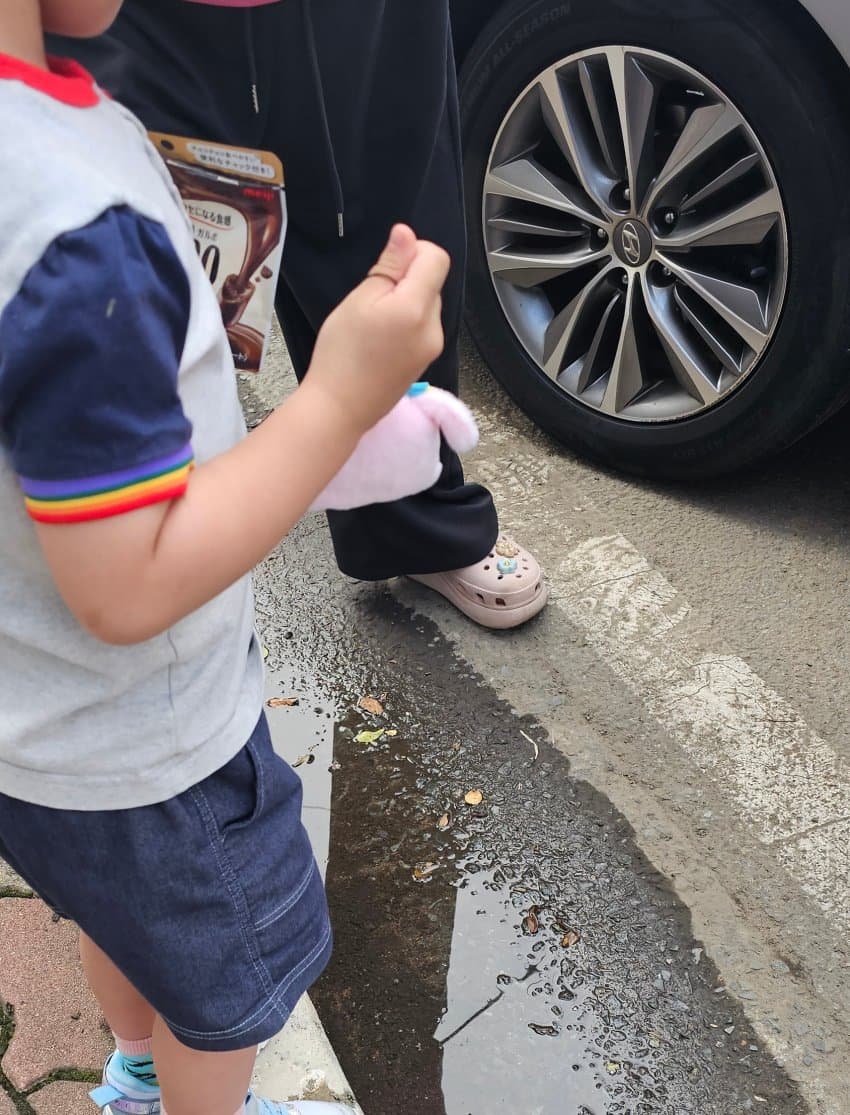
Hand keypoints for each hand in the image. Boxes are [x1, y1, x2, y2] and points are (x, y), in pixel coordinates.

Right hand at [305, 224, 450, 435]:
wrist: (339, 408)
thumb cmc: (341, 355)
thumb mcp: (359, 300)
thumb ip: (389, 266)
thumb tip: (406, 236)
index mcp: (417, 308)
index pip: (437, 258)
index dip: (413, 252)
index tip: (388, 264)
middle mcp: (433, 328)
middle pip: (431, 282)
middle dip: (405, 281)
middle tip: (371, 300)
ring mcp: (432, 347)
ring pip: (426, 305)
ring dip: (404, 302)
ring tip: (373, 323)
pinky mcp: (424, 361)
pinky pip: (421, 327)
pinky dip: (405, 323)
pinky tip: (380, 339)